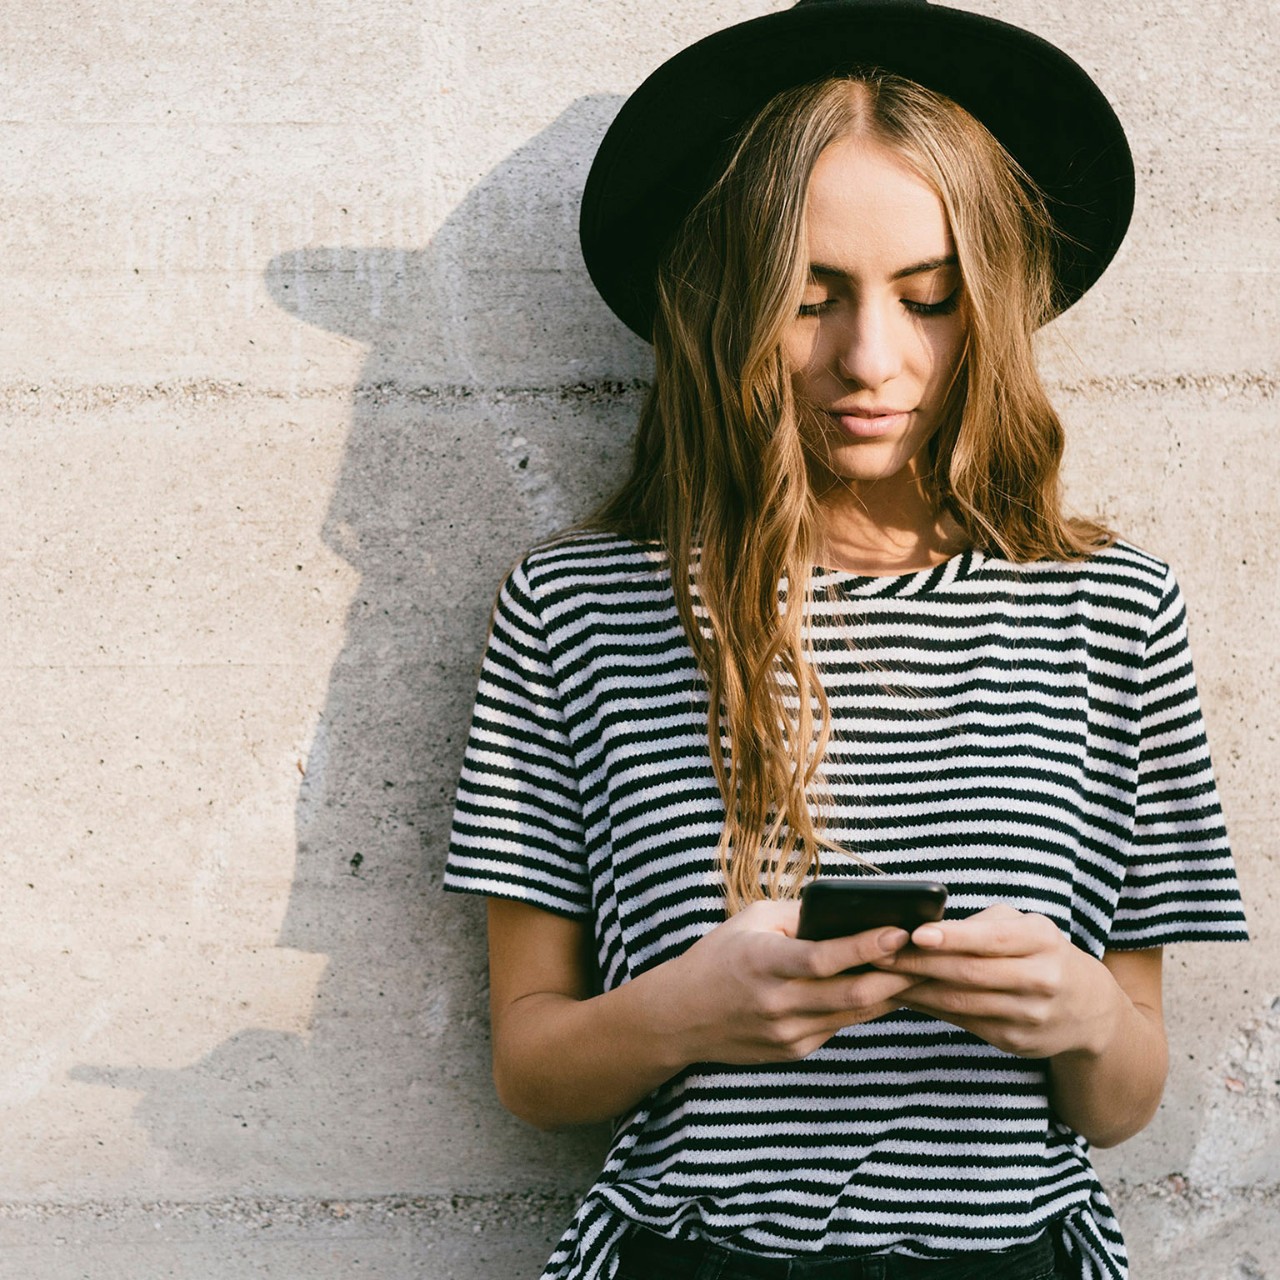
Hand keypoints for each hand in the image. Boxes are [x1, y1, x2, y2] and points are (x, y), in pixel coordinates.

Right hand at [660, 899, 920, 1065]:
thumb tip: (849, 912)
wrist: (680, 1016)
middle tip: (929, 955)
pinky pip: (839, 1025)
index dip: (867, 945)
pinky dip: (863, 1006)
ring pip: (855, 1013)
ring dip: (891, 993)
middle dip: (898, 974)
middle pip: (854, 993)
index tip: (901, 931)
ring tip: (919, 971)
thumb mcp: (751, 921)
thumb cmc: (718, 956)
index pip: (825, 957)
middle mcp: (778, 1003)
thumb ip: (799, 917)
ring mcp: (788, 1033)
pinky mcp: (794, 1050)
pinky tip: (884, 990)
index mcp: (764, 963)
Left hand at [874, 904, 1120, 1058]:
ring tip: (881, 972)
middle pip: (969, 973)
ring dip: (915, 987)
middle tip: (878, 951)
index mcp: (1042, 941)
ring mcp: (1028, 1016)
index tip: (916, 933)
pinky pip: (961, 1021)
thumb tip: (927, 928)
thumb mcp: (1026, 926)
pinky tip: (903, 994)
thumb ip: (984, 924)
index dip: (953, 937)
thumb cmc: (1041, 952)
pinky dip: (928, 1007)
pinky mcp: (1014, 1041)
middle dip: (918, 962)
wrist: (1087, 1008)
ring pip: (960, 1001)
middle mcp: (1040, 980)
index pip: (993, 939)